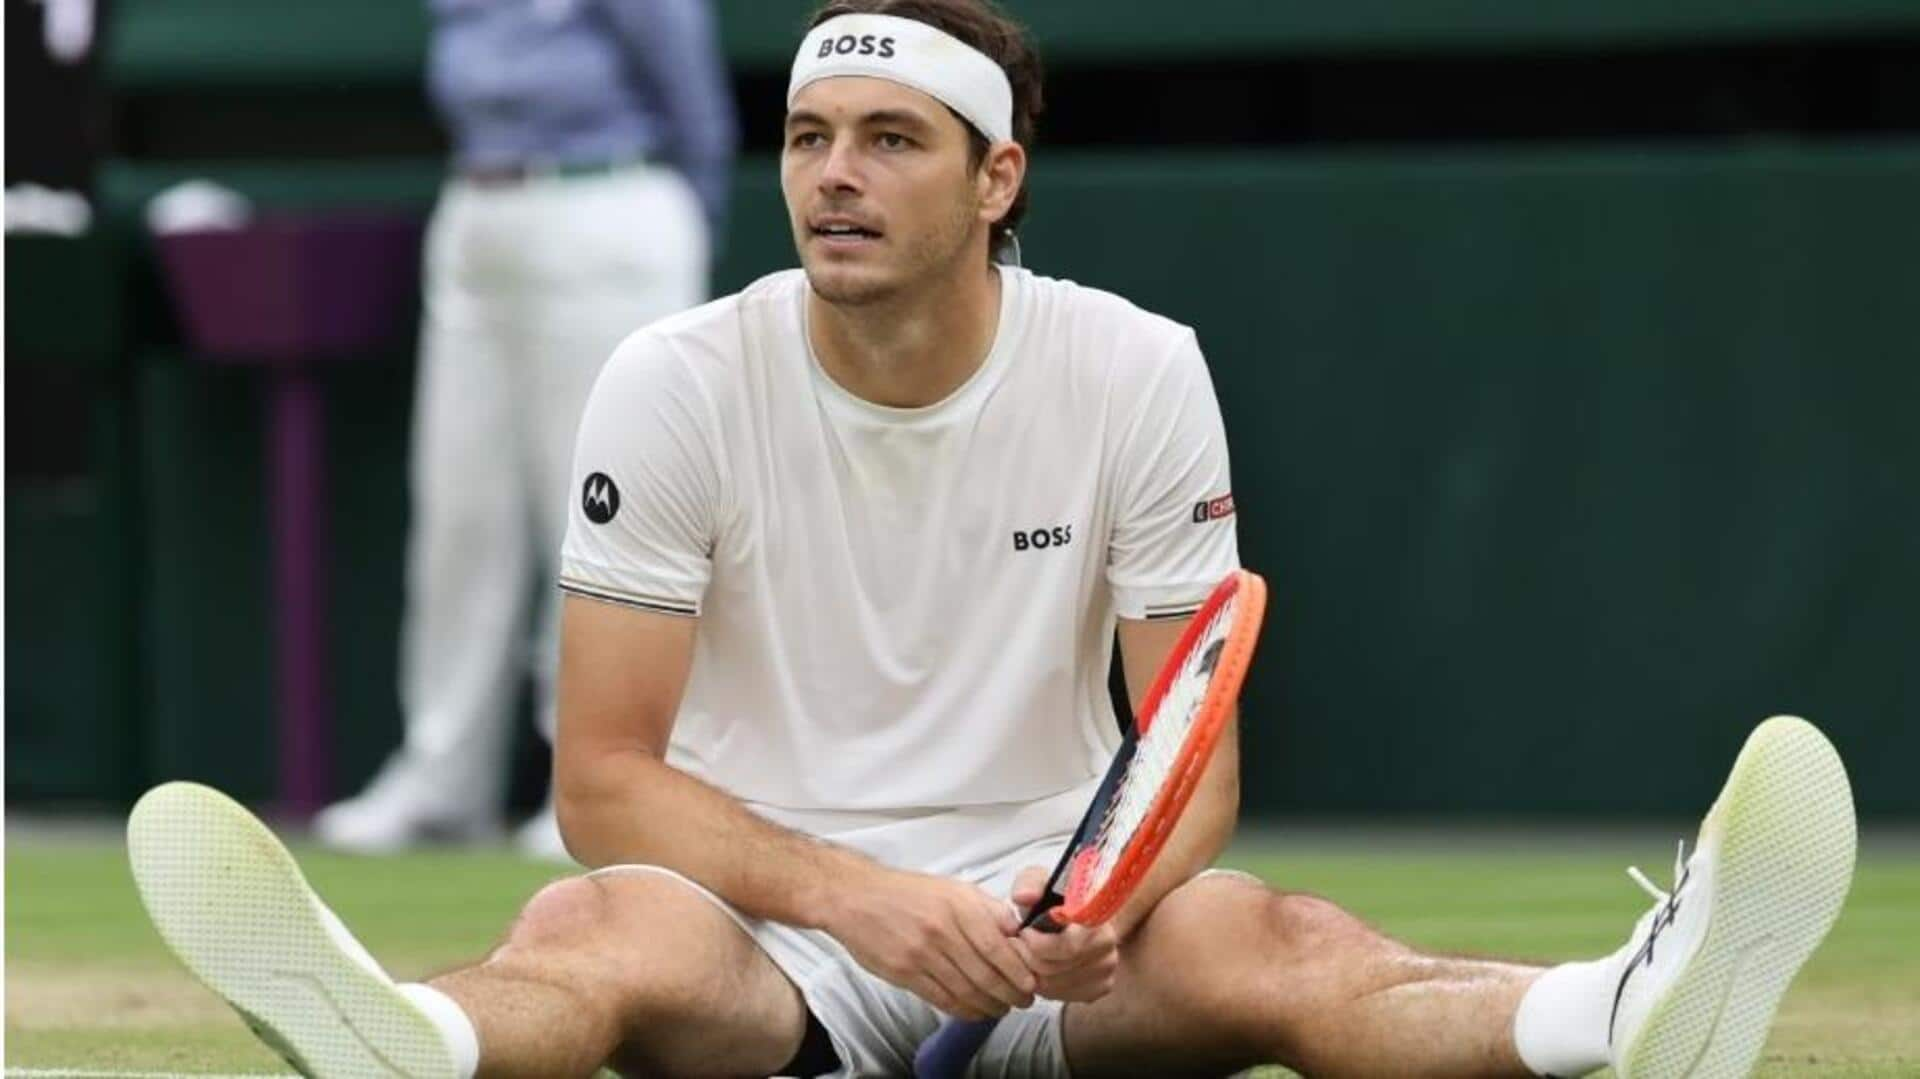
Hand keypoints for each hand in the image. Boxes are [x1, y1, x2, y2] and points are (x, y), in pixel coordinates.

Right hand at [821, 864, 1037, 1019]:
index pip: (996, 946)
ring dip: (990, 1005)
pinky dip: (964, 1009)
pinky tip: (976, 1010)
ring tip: (1003, 1008)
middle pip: (984, 974)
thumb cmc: (907, 892)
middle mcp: (941, 931)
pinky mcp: (904, 974)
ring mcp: (921, 955)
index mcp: (957, 906)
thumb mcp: (952, 887)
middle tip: (1023, 1000)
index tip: (1030, 982)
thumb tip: (1017, 927)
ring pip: (965, 990)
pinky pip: (941, 999)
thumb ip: (987, 907)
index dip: (1017, 970)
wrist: (856, 898)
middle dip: (1010, 993)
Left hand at [1011, 866, 1119, 1002]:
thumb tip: (1024, 896)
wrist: (1070, 918)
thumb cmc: (1053, 899)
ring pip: (1053, 986)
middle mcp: (1108, 949)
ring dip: (1030, 971)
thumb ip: (1029, 884)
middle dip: (1027, 957)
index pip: (1069, 947)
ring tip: (1024, 953)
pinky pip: (1060, 996)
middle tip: (1016, 944)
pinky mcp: (1098, 989)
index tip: (1023, 931)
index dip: (1038, 943)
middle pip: (1055, 969)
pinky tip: (1039, 967)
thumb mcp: (1038, 881)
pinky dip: (1043, 985)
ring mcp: (1105, 972)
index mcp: (1098, 921)